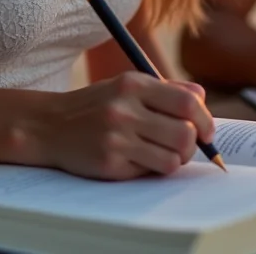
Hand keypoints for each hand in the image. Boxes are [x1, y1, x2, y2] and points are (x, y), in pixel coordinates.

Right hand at [34, 71, 214, 179]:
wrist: (48, 125)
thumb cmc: (97, 105)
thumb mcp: (127, 85)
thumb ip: (166, 89)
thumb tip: (202, 98)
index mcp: (134, 85)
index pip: (188, 103)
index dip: (205, 120)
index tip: (207, 131)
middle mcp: (125, 110)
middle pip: (184, 134)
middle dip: (193, 145)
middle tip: (185, 146)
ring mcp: (116, 138)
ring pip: (172, 159)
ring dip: (176, 160)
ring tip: (164, 154)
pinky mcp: (109, 164)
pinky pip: (150, 171)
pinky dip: (153, 168)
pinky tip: (140, 159)